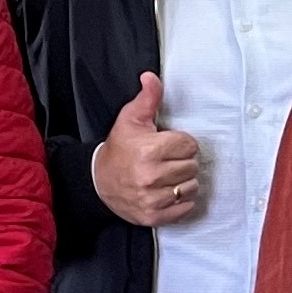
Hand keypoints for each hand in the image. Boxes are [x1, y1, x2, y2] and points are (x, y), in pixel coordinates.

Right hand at [90, 71, 204, 227]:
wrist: (99, 182)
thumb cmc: (119, 149)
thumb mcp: (131, 119)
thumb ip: (148, 98)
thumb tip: (151, 77)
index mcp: (148, 151)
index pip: (189, 145)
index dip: (181, 142)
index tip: (168, 145)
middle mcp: (151, 177)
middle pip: (192, 166)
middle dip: (182, 161)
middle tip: (166, 160)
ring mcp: (152, 199)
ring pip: (192, 187)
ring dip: (184, 181)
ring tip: (167, 176)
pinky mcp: (154, 216)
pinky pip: (186, 208)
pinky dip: (181, 201)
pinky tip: (167, 191)